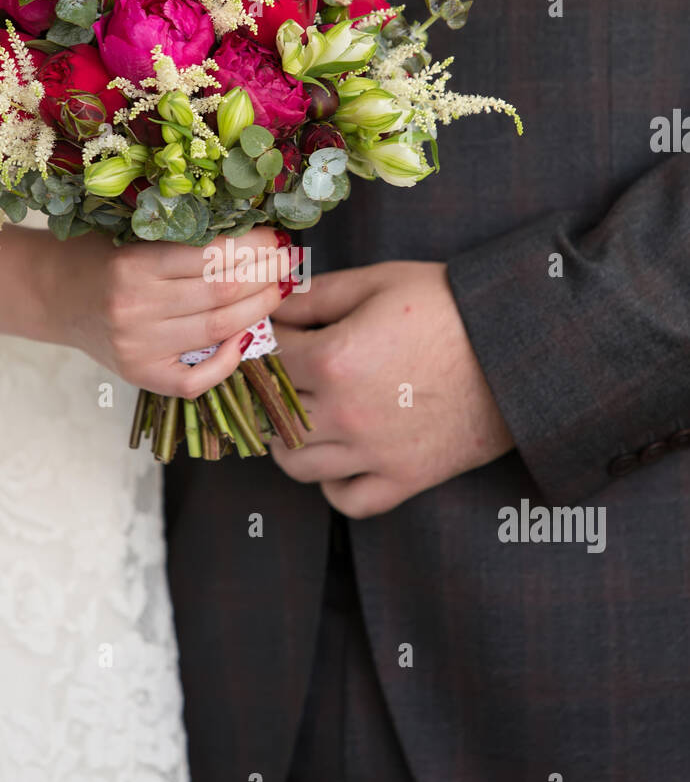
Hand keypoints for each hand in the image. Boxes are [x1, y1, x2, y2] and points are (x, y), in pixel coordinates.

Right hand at [45, 229, 289, 395]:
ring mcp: (138, 347)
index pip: (213, 254)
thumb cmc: (101, 257)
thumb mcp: (135, 236)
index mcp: (133, 265)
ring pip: (220, 329)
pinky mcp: (140, 376)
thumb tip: (259, 241)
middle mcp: (135, 308)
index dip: (256, 245)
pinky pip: (197, 379)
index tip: (278, 237)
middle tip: (289, 262)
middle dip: (267, 275)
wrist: (54, 295)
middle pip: (224, 293)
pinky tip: (246, 337)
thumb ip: (185, 242)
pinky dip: (229, 359)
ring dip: (260, 308)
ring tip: (278, 290)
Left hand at [270, 260, 513, 517]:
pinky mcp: (405, 479)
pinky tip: (339, 456)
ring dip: (286, 440)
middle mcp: (345, 413)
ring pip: (296, 464)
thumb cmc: (452, 306)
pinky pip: (346, 500)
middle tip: (277, 374)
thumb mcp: (379, 281)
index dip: (260, 342)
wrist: (522, 347)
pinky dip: (332, 484)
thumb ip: (315, 294)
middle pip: (271, 413)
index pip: (265, 358)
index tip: (270, 334)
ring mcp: (373, 453)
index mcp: (334, 359)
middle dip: (266, 390)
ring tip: (299, 416)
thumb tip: (270, 304)